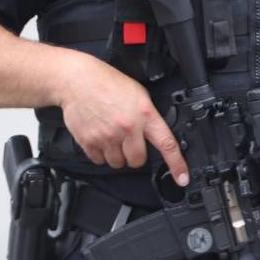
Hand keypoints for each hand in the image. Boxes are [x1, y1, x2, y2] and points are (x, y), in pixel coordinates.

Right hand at [57, 53, 189, 184]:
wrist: (78, 81)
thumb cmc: (108, 84)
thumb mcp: (139, 95)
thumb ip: (148, 117)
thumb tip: (155, 135)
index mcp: (145, 114)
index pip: (167, 144)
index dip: (177, 164)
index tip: (182, 178)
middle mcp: (127, 128)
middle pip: (137, 161)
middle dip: (135, 156)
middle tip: (129, 142)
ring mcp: (107, 136)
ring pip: (117, 163)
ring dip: (117, 155)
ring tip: (112, 136)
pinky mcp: (89, 142)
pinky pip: (99, 160)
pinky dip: (100, 154)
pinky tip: (100, 137)